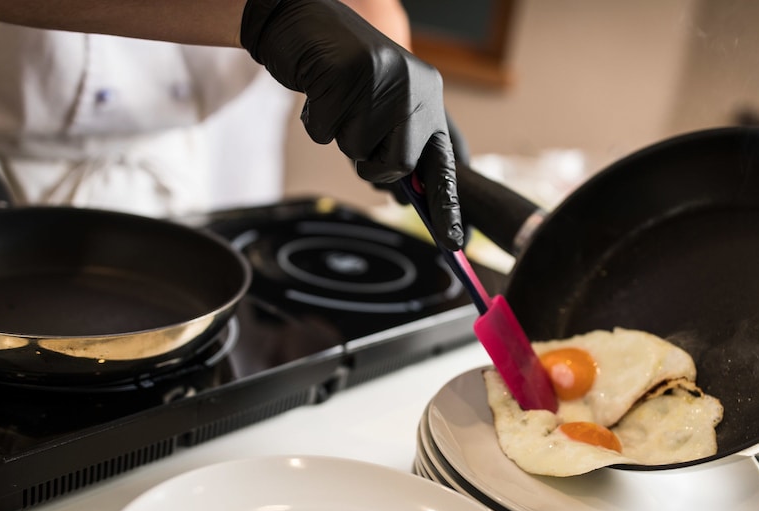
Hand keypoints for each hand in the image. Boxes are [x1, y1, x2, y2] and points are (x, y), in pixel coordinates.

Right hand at [240, 0, 462, 249]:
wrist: (303, 21)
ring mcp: (380, 80)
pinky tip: (319, 93)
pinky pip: (325, 134)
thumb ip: (394, 144)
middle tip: (356, 132)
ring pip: (359, 152)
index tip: (455, 241)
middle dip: (373, 164)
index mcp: (428, 96)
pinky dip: (315, 122)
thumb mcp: (380, 107)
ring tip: (338, 102)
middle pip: (400, 165)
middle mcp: (413, 86)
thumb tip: (402, 197)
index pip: (445, 160)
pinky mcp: (344, 76)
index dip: (448, 203)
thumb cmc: (342, 73)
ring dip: (340, 137)